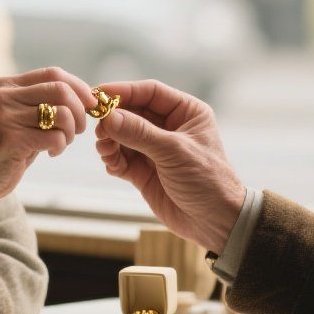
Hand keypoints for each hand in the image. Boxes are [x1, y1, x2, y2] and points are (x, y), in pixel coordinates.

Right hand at [0, 67, 96, 201]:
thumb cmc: (5, 149)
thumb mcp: (22, 118)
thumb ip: (45, 103)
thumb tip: (87, 97)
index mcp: (8, 85)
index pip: (54, 74)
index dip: (80, 88)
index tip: (91, 106)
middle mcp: (5, 95)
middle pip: (61, 90)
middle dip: (80, 111)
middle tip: (78, 130)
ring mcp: (6, 116)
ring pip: (62, 114)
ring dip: (71, 132)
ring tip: (61, 142)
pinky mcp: (10, 138)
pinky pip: (55, 137)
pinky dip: (60, 146)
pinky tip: (50, 153)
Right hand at [94, 79, 245, 250]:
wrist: (215, 223)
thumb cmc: (207, 180)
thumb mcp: (174, 151)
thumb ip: (139, 133)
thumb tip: (108, 117)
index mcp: (186, 112)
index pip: (150, 92)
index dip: (124, 91)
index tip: (99, 94)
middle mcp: (169, 127)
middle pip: (132, 113)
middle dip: (113, 120)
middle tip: (98, 128)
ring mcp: (155, 150)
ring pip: (122, 136)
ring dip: (110, 142)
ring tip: (106, 151)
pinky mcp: (144, 172)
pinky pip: (121, 159)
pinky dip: (112, 160)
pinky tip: (113, 166)